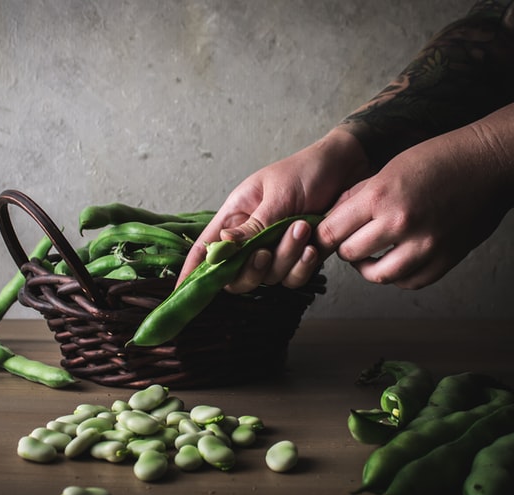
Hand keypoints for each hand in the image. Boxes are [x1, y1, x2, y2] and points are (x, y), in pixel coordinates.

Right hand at [177, 128, 369, 291]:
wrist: (348, 168)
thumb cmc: (306, 171)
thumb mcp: (277, 194)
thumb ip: (253, 225)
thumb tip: (220, 247)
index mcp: (236, 216)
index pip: (204, 247)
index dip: (192, 270)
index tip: (180, 293)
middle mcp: (251, 236)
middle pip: (234, 275)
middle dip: (250, 269)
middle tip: (265, 252)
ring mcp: (275, 249)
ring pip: (268, 277)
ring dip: (285, 258)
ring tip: (302, 228)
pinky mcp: (298, 257)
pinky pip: (293, 278)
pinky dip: (302, 267)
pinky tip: (312, 247)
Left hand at [316, 108, 513, 288]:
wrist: (488, 162)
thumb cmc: (436, 160)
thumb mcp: (387, 169)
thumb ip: (357, 198)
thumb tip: (330, 220)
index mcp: (380, 197)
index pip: (332, 231)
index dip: (323, 236)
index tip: (324, 236)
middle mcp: (400, 223)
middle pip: (350, 254)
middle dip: (344, 248)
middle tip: (348, 241)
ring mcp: (425, 245)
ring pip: (378, 275)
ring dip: (367, 267)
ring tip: (369, 256)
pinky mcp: (445, 258)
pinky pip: (409, 282)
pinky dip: (397, 276)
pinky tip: (395, 261)